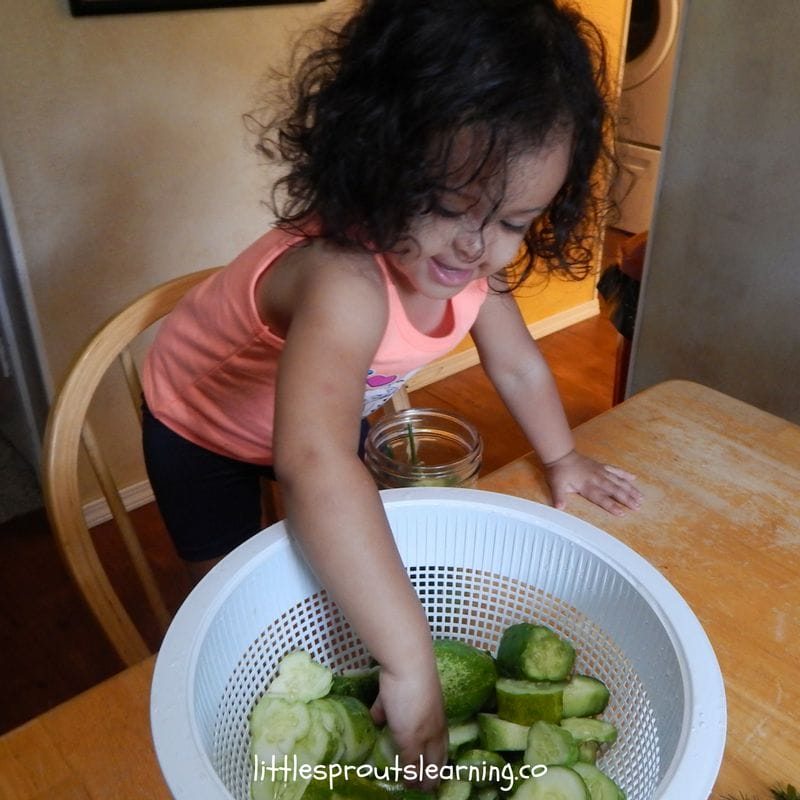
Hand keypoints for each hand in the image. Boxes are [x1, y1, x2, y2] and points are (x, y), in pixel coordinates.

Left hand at [371, 657, 446, 789]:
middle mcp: (428, 717)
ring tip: (399, 749)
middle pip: (427, 743)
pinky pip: (389, 706)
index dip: (430, 776)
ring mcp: (414, 700)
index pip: (436, 760)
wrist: (407, 660)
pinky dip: (384, 715)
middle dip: (423, 760)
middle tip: (418, 775)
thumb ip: (413, 759)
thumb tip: (414, 780)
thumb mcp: (411, 738)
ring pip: (408, 724)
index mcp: (435, 732)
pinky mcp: (396, 686)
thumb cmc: (411, 702)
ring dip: (404, 738)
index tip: (426, 790)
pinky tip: (375, 719)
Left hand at [544, 449, 641, 515]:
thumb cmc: (559, 472)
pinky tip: (634, 477)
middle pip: (614, 490)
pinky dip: (625, 474)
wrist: (561, 455)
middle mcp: (597, 479)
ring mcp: (601, 472)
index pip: (601, 498)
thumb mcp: (556, 485)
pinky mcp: (601, 466)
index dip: (611, 506)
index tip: (622, 513)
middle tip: (638, 507)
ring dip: (630, 489)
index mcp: (586, 486)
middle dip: (627, 499)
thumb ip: (559, 497)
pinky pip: (616, 470)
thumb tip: (559, 507)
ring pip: (618, 481)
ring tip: (641, 497)